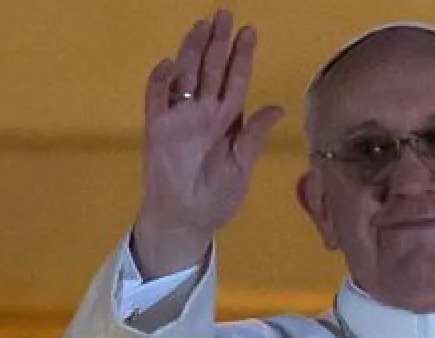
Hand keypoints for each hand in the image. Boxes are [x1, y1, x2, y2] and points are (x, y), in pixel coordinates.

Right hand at [133, 10, 283, 277]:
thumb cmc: (216, 198)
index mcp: (226, 121)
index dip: (242, 57)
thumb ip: (254, 136)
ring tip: (200, 27)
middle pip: (210, 70)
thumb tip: (277, 108)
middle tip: (223, 15)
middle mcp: (203, 114)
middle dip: (217, 43)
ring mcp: (179, 119)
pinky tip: (170, 64)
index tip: (249, 32)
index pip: (235, 81)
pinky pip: (157, 100)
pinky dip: (161, 82)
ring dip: (191, 52)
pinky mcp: (157, 130)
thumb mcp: (242, 167)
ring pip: (185, 77)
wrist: (187, 221)